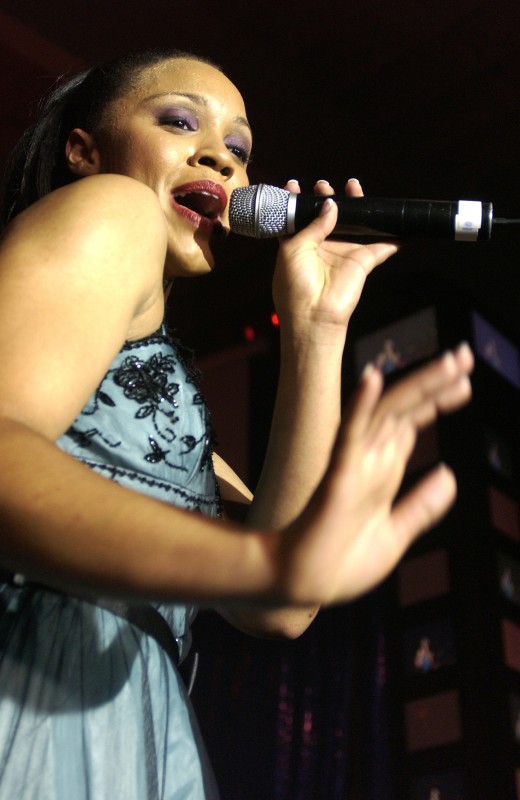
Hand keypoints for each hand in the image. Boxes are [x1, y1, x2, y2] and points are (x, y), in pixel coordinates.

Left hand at [272, 178, 398, 342]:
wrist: (314, 315)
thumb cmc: (296, 284)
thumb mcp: (294, 249)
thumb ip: (313, 224)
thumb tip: (331, 204)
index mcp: (300, 245)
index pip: (299, 218)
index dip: (298, 201)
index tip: (295, 184)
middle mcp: (321, 247)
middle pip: (328, 216)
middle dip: (327, 197)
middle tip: (324, 185)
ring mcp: (343, 253)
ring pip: (354, 224)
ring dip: (357, 205)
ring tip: (353, 186)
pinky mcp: (363, 261)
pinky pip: (384, 246)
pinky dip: (395, 237)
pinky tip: (404, 227)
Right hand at [278, 343, 473, 605]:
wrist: (304, 588)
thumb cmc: (342, 564)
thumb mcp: (395, 534)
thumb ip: (422, 506)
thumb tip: (449, 474)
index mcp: (383, 471)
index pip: (413, 424)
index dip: (438, 401)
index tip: (466, 384)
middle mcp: (371, 460)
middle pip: (407, 410)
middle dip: (436, 382)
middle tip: (464, 355)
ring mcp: (355, 465)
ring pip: (389, 413)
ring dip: (418, 385)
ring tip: (450, 363)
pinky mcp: (338, 477)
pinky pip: (349, 435)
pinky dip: (361, 406)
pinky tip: (372, 379)